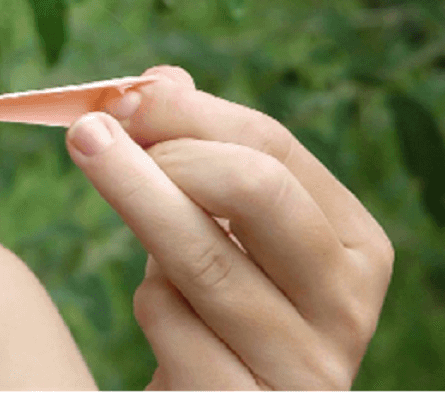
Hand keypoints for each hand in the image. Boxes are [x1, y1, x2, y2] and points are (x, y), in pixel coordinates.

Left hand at [66, 66, 392, 389]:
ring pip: (204, 258)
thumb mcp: (224, 233)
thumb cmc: (221, 310)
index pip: (276, 149)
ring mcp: (302, 366)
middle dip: (168, 149)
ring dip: (133, 196)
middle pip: (255, 190)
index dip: (189, 113)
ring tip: (86, 150)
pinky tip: (154, 306)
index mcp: (358, 246)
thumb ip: (203, 154)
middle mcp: (346, 306)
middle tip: (98, 133)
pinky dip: (149, 300)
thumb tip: (162, 78)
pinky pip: (173, 324)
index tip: (124, 97)